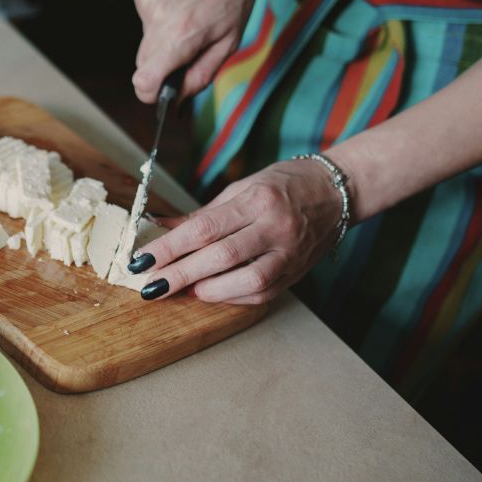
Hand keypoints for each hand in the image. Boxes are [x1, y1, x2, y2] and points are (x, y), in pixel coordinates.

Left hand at [129, 160, 341, 303]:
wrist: (339, 191)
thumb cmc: (285, 184)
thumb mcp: (241, 187)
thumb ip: (201, 214)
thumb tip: (160, 228)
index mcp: (257, 200)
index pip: (204, 228)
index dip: (168, 248)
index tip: (142, 260)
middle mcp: (275, 228)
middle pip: (220, 258)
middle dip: (179, 274)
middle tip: (150, 285)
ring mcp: (290, 254)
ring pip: (245, 283)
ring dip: (206, 291)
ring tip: (181, 289)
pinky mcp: (296, 274)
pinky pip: (260, 295)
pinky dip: (230, 297)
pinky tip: (209, 292)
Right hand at [132, 0, 257, 102]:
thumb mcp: (228, 42)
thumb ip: (200, 77)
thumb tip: (176, 101)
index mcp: (181, 35)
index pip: (144, 82)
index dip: (151, 93)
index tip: (161, 91)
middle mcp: (157, 17)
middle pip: (143, 63)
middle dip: (162, 64)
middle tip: (187, 47)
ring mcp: (145, 0)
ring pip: (146, 39)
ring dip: (163, 36)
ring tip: (187, 14)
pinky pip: (145, 17)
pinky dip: (160, 15)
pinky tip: (178, 1)